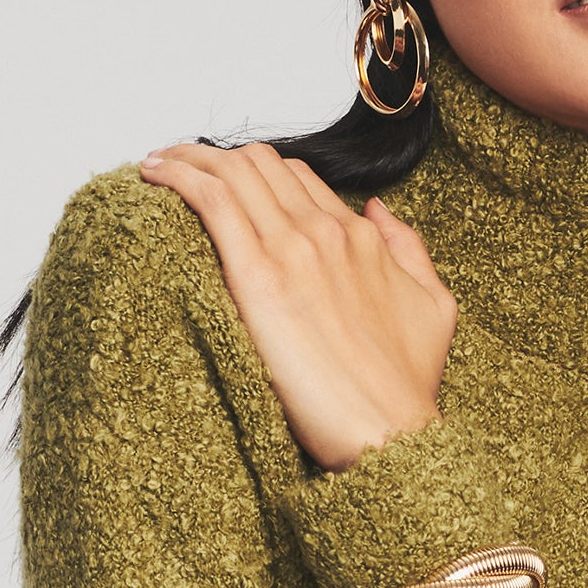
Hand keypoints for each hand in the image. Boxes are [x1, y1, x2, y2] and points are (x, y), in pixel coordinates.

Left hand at [138, 140, 456, 471]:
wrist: (390, 432)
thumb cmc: (406, 390)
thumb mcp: (434, 308)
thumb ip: (409, 251)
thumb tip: (377, 210)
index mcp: (361, 238)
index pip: (299, 178)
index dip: (258, 173)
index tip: (228, 183)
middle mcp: (327, 232)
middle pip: (261, 163)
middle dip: (216, 155)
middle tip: (181, 165)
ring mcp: (292, 250)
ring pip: (232, 169)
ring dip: (187, 155)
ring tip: (156, 163)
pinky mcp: (258, 277)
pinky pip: (212, 199)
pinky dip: (178, 174)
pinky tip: (153, 173)